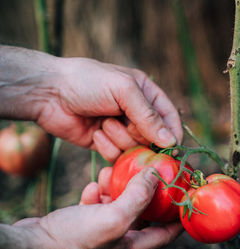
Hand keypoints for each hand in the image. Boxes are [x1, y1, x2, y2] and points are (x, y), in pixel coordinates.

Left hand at [0, 46, 181, 161]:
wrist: (48, 93)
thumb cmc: (87, 83)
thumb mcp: (124, 91)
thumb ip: (149, 116)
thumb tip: (170, 141)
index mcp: (145, 94)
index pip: (169, 117)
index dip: (172, 134)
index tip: (172, 150)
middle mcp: (135, 113)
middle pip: (152, 138)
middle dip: (137, 133)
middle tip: (121, 121)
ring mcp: (120, 129)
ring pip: (134, 149)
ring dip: (118, 138)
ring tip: (103, 123)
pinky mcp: (105, 143)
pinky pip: (116, 156)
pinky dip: (106, 146)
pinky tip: (94, 133)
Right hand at [11, 168, 181, 248]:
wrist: (31, 246)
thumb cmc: (73, 241)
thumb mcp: (113, 217)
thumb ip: (138, 196)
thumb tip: (157, 174)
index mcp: (132, 248)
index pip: (166, 233)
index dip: (179, 216)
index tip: (187, 197)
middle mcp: (118, 244)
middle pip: (141, 215)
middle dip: (145, 193)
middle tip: (150, 173)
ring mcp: (100, 235)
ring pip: (117, 207)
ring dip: (118, 188)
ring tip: (115, 173)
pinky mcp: (82, 226)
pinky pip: (96, 207)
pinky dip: (98, 194)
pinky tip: (94, 185)